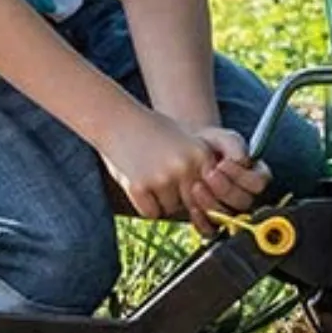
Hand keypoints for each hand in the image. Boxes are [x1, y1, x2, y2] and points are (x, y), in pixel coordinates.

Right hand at [104, 110, 248, 233]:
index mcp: (201, 154)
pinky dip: (144, 205)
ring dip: (161, 201)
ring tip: (149, 176)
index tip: (184, 183)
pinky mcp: (139, 187)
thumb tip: (213, 205)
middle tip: (163, 181)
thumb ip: (203, 167)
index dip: (197, 192)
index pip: (209, 192)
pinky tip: (138, 183)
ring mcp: (162, 177)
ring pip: (169, 210)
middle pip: (191, 204)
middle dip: (179, 200)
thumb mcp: (188, 141)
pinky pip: (150, 213)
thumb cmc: (154, 131)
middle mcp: (185, 167)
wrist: (118, 120)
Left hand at [187, 126, 270, 229]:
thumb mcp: (224, 138)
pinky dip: (201, 220)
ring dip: (211, 203)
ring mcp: (230, 210)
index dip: (241, 176)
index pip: (258, 183)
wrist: (185, 153)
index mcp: (256, 176)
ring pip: (228, 217)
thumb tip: (241, 160)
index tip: (223, 163)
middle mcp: (246, 196)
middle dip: (225, 189)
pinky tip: (192, 205)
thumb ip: (235, 145)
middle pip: (244, 202)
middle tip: (209, 173)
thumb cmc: (210, 144)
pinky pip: (211, 230)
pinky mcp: (212, 221)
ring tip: (196, 186)